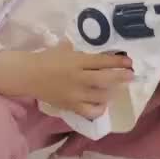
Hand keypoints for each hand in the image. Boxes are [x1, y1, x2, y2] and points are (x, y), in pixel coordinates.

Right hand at [0, 42, 132, 120]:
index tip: (129, 62)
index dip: (118, 62)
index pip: (102, 62)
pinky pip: (89, 111)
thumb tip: (90, 47)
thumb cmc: (46, 59)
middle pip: (105, 79)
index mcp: (77, 61)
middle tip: (130, 76)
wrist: (28, 75)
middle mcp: (78, 78)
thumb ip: (77, 49)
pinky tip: (102, 104)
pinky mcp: (70, 105)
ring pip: (100, 96)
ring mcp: (75, 93)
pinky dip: (98, 109)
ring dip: (111, 92)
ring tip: (116, 89)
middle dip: (121, 77)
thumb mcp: (62, 49)